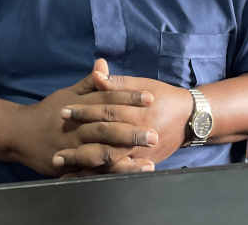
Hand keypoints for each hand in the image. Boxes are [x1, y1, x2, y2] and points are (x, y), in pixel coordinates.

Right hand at [11, 59, 159, 176]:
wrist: (18, 133)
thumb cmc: (47, 111)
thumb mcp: (67, 93)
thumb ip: (89, 83)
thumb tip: (103, 63)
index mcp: (79, 107)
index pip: (107, 99)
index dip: (129, 98)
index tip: (150, 98)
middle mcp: (77, 128)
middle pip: (107, 129)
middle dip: (132, 132)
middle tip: (155, 134)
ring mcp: (73, 149)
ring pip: (101, 153)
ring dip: (125, 158)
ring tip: (148, 161)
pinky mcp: (69, 166)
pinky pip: (92, 173)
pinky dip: (110, 175)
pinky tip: (127, 176)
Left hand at [54, 64, 193, 171]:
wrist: (190, 118)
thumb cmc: (163, 98)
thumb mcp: (142, 85)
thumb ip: (117, 82)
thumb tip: (97, 71)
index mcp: (139, 111)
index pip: (107, 111)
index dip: (84, 111)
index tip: (63, 111)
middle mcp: (140, 133)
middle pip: (106, 138)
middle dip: (79, 140)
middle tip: (57, 145)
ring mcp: (143, 152)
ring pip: (111, 160)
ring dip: (86, 162)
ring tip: (63, 163)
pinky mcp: (144, 163)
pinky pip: (120, 172)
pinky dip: (100, 175)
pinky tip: (82, 176)